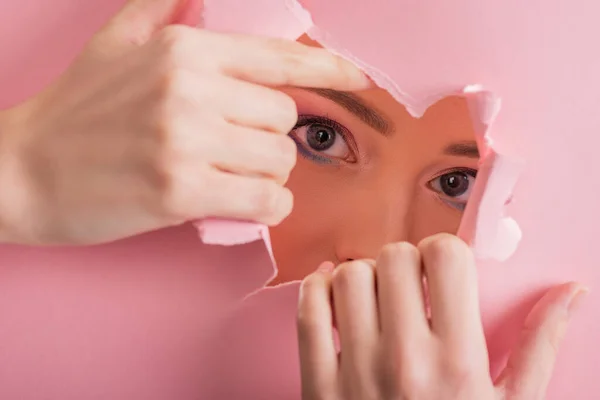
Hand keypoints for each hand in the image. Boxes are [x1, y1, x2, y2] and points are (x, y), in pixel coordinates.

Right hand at [0, 0, 370, 244]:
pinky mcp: (179, 192)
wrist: (21, 170)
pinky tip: (237, 202)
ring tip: (228, 176)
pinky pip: (266, 199)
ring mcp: (184, 140)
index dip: (328, 68)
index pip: (278, 56)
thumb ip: (162, 9)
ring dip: (265, 175)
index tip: (357, 79)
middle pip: (283, 118)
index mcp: (183, 49)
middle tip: (234, 150)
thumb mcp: (115, 42)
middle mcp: (189, 88)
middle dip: (268, 139)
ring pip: (279, 160)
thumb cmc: (75, 111)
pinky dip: (264, 205)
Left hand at [297, 233, 586, 399]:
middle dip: (404, 261)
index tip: (442, 267)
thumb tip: (569, 293)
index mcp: (459, 360)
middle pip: (394, 257)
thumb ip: (539, 345)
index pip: (446, 257)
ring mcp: (356, 371)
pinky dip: (315, 289)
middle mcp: (406, 360)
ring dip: (361, 275)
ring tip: (374, 296)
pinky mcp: (318, 386)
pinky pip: (307, 312)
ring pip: (348, 276)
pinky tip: (331, 293)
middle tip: (408, 284)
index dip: (445, 251)